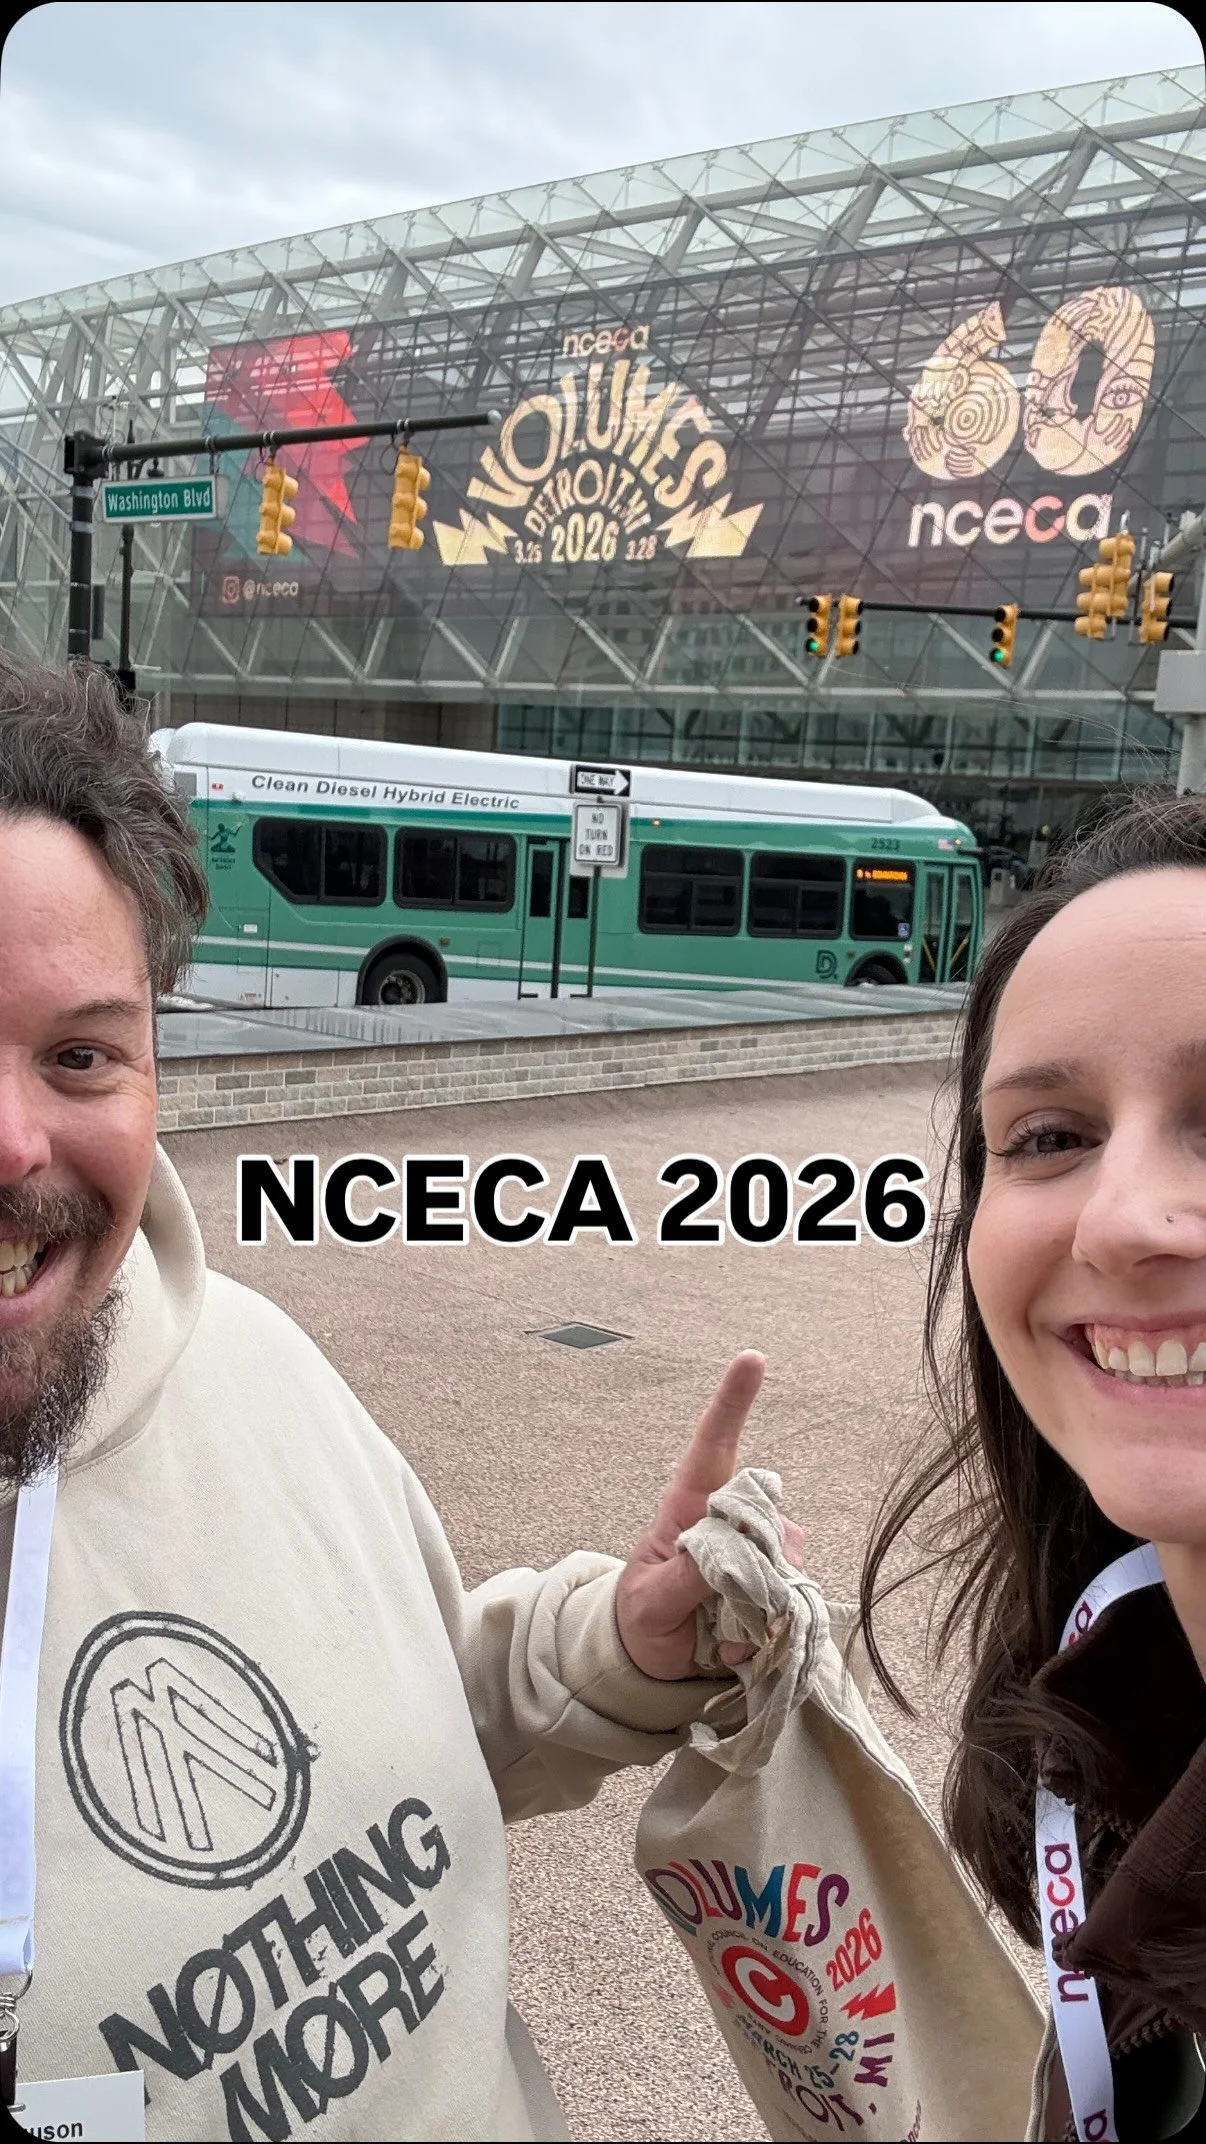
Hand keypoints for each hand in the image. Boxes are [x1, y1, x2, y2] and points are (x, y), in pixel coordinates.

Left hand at [614, 1351, 805, 1680]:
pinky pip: (794, 1604)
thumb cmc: (644, 1616)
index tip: (752, 1359)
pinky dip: (767, 1633)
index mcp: (690, 1507)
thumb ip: (684, 1579)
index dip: (733, 1402)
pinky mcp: (779, 1587)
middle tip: (713, 1607)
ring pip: (788, 1562)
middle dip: (753, 1560)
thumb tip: (728, 1554)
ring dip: (760, 1604)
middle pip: (767, 1516)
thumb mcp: (650, 1603)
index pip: (714, 1447)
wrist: (656, 1660)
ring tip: (715, 1630)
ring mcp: (759, 1553)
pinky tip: (733, 1645)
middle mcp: (731, 1521)